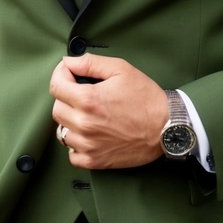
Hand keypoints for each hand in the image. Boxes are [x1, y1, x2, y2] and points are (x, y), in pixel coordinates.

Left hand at [49, 53, 167, 169]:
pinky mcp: (94, 160)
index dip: (61, 75)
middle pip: (57, 108)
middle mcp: (84, 124)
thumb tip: (68, 61)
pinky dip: (77, 144)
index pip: (55, 86)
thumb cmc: (146, 99)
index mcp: (88, 100)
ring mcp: (87, 145)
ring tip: (90, 114)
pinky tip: (91, 134)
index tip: (70, 74)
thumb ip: (90, 63)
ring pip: (62, 130)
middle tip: (84, 93)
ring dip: (72, 120)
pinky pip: (71, 153)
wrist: (166, 128)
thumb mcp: (121, 70)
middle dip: (67, 97)